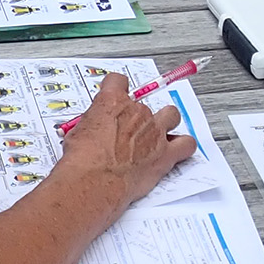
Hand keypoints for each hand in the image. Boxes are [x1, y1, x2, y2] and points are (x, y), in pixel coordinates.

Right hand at [52, 73, 193, 211]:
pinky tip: (176, 151)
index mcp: (113, 102)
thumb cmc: (82, 160)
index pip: (117, 81)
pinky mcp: (165, 154)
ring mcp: (155, 132)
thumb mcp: (76, 133)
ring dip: (166, 122)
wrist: (93, 181)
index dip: (116, 89)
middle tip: (131, 129)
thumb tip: (92, 130)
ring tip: (157, 134)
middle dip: (139, 115)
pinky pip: (186, 144)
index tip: (116, 96)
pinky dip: (183, 146)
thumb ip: (91, 125)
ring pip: (171, 115)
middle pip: (145, 102)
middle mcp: (137, 112)